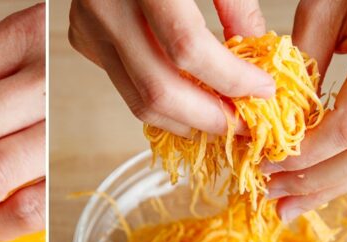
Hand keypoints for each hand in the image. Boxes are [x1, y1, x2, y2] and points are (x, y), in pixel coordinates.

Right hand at [68, 0, 276, 135]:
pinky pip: (123, 82)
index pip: (188, 48)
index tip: (265, 91)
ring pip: (136, 99)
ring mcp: (88, 28)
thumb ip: (235, 3)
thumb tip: (257, 55)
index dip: (231, 79)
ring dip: (184, 119)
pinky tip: (187, 94)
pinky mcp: (82, 38)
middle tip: (244, 125)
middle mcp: (106, 9)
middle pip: (158, 89)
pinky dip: (158, 97)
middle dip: (208, 118)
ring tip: (220, 120)